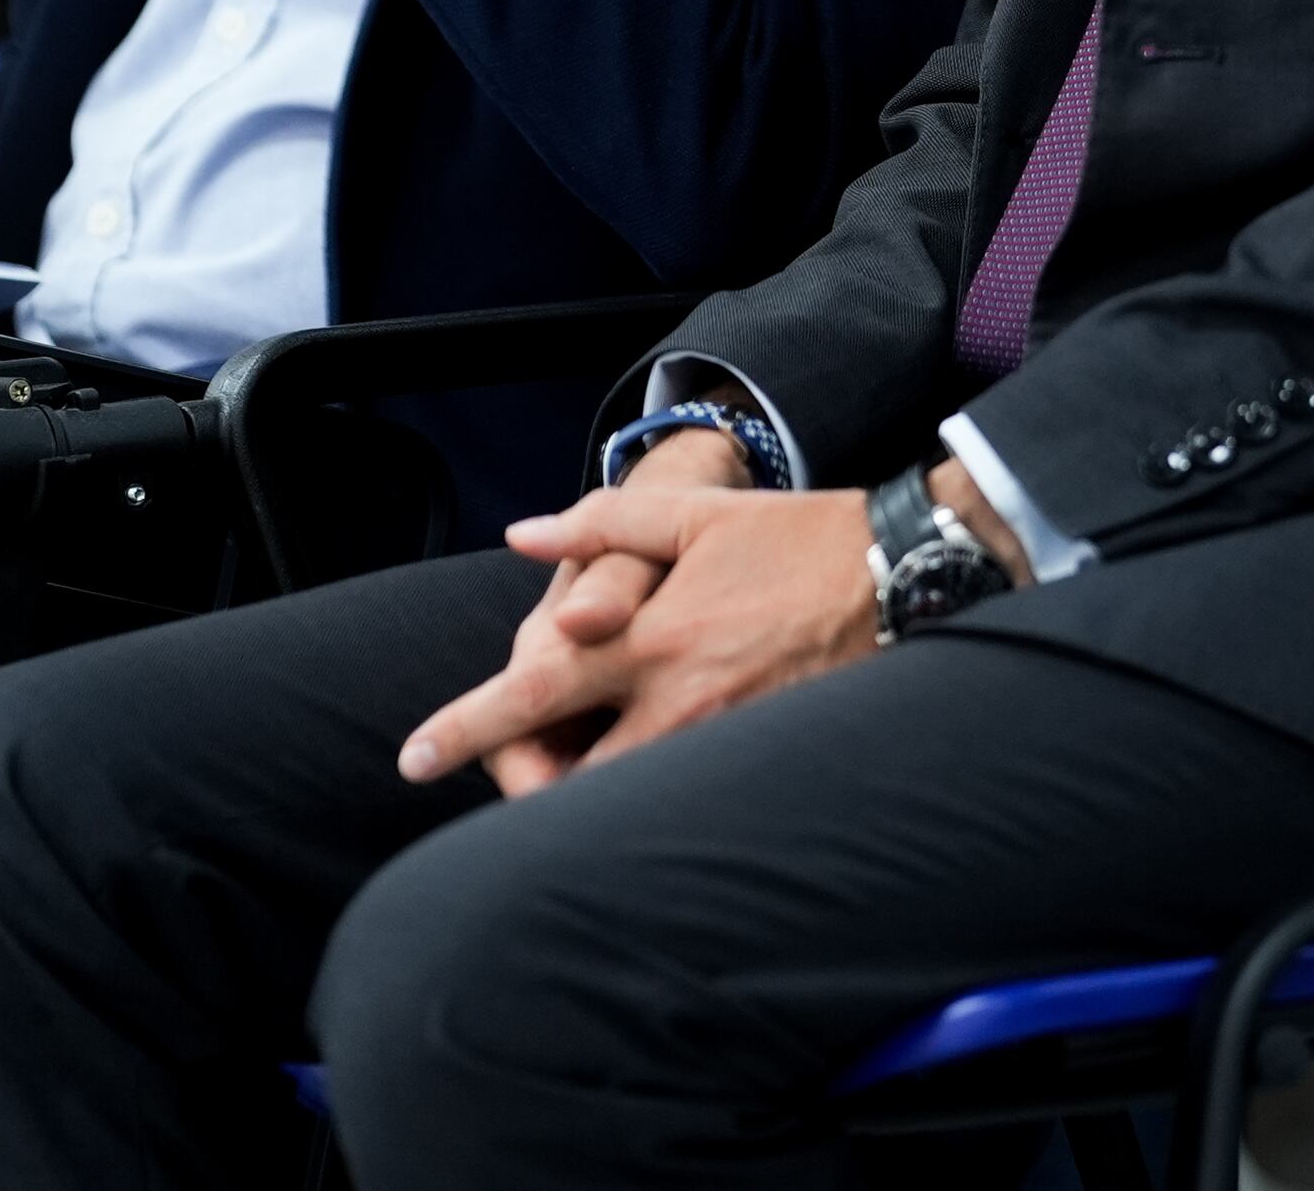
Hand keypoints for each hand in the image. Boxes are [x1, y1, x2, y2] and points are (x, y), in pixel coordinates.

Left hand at [400, 454, 879, 797]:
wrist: (901, 573)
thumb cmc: (795, 538)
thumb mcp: (694, 512)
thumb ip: (601, 523)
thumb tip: (522, 535)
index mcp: (652, 637)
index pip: (537, 695)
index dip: (467, 729)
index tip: (412, 759)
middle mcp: (682, 701)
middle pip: (575, 781)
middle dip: (532, 789)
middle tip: (515, 770)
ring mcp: (727, 740)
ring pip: (631, 802)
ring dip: (590, 796)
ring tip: (573, 771)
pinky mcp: (766, 762)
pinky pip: (690, 800)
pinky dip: (652, 799)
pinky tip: (647, 779)